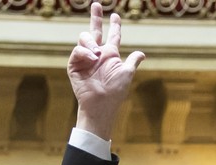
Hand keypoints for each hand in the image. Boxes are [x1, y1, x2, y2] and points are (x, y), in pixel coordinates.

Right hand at [68, 2, 144, 139]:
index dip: (114, 25)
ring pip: (85, 38)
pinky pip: (77, 51)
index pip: (113, 36)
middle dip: (95, 17)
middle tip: (96, 4)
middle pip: (95, 31)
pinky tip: (92, 58)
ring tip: (97, 54)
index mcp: (110, 55)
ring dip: (91, 43)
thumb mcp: (127, 74)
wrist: (101, 104)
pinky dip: (84, 52)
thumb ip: (132, 61)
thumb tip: (141, 53)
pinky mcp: (74, 65)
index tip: (115, 15)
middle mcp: (97, 55)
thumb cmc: (115, 92)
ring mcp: (85, 59)